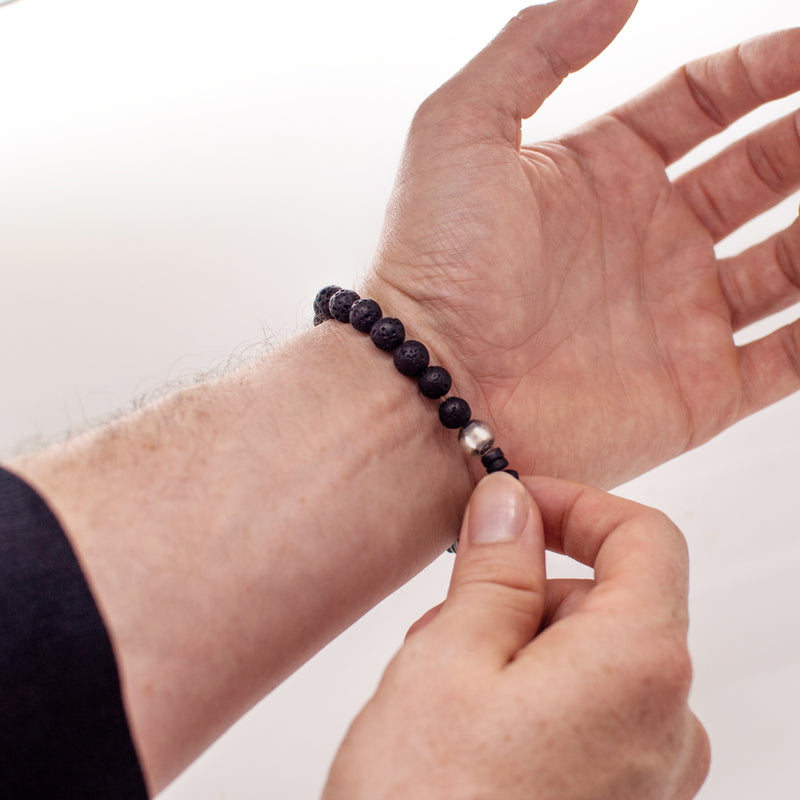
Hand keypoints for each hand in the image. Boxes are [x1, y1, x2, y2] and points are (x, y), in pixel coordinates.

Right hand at [323, 473, 709, 799]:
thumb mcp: (449, 657)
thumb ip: (495, 567)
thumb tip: (512, 503)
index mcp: (641, 668)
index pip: (647, 538)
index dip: (578, 504)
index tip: (515, 504)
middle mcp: (666, 725)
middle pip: (606, 602)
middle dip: (524, 591)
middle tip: (443, 618)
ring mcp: (646, 776)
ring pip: (583, 658)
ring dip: (512, 645)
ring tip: (437, 686)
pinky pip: (581, 713)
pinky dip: (524, 695)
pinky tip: (461, 729)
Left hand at [363, 0, 799, 486]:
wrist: (432, 386)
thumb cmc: (434, 266)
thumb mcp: (463, 128)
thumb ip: (536, 48)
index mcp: (602, 176)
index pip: (704, 104)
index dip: (763, 70)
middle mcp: (647, 242)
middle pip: (762, 172)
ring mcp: (678, 316)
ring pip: (792, 261)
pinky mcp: (698, 390)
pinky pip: (790, 355)